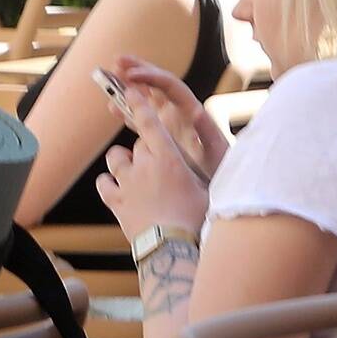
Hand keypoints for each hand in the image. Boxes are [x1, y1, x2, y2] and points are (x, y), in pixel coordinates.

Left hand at [96, 60, 223, 239]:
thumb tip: (232, 160)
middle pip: (137, 144)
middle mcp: (143, 165)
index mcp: (168, 158)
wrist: (170, 249)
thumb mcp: (209, 190)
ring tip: (134, 176)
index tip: (130, 88)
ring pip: (115, 158)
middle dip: (144, 150)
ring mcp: (125, 183)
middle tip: (158, 166)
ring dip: (123, 163)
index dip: (139, 102)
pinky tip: (118, 192)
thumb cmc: (196, 220)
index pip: (149, 122)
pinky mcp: (114, 202)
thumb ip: (209, 169)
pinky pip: (104, 183)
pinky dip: (109, 185)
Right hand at [104, 58, 228, 181]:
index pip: (169, 85)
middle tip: (117, 61)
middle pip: (156, 83)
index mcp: (190, 110)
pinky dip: (129, 110)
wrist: (219, 183)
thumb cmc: (221, 167)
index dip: (150, 76)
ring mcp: (170, 122)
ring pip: (147, 98)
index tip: (130, 75)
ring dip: (130, 88)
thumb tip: (197, 111)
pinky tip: (114, 108)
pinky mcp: (163, 134)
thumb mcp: (217, 150)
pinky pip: (143, 117)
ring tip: (110, 80)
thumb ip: (207, 131)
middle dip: (138, 70)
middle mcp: (179, 111)